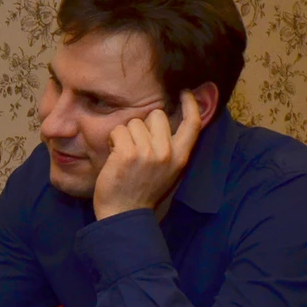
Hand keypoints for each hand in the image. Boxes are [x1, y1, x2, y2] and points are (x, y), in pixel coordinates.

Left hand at [92, 91, 201, 219]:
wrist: (123, 213)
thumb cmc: (141, 190)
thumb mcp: (167, 170)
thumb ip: (170, 147)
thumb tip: (165, 120)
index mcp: (181, 157)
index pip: (193, 124)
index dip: (191, 104)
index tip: (185, 92)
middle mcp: (167, 153)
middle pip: (156, 115)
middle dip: (143, 125)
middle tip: (135, 145)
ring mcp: (147, 153)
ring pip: (134, 122)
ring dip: (125, 134)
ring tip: (124, 154)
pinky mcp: (127, 154)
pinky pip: (118, 130)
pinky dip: (113, 140)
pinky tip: (114, 156)